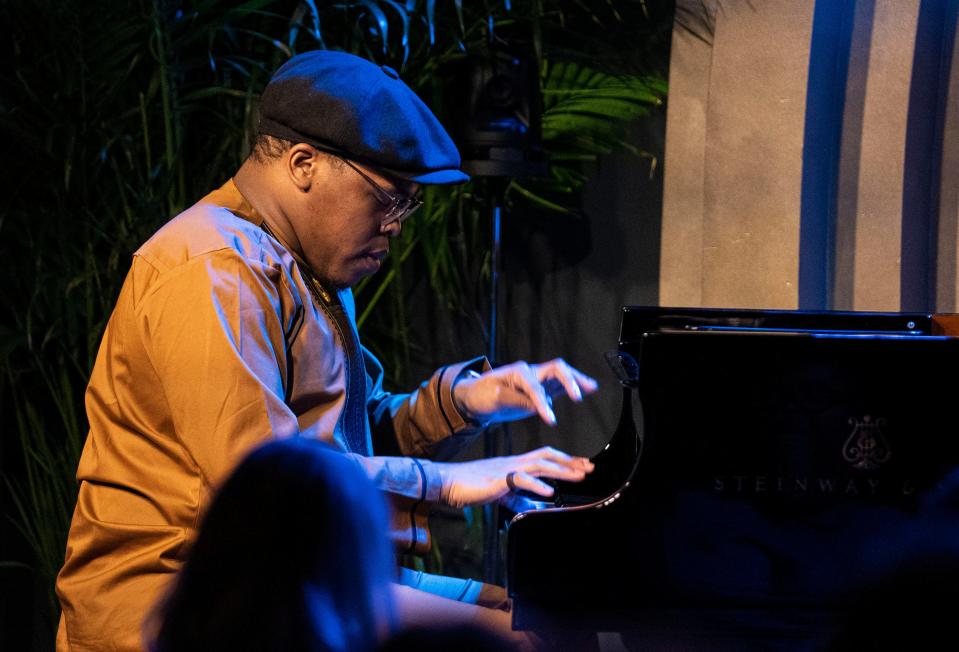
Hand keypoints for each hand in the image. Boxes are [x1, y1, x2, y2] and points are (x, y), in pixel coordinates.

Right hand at [437, 446, 593, 507]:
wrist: (446, 481)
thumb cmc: (470, 486)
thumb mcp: (500, 493)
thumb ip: (518, 498)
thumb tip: (536, 505)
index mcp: (513, 464)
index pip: (544, 457)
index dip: (564, 460)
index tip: (581, 465)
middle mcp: (513, 462)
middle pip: (547, 456)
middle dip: (570, 461)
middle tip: (589, 467)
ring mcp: (506, 469)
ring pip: (539, 465)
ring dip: (561, 470)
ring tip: (579, 476)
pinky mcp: (498, 480)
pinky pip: (520, 480)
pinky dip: (537, 485)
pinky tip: (549, 492)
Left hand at [453, 358, 597, 425]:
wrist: (476, 395)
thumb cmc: (482, 395)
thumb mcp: (494, 398)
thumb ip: (515, 400)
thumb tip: (535, 406)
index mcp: (518, 372)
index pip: (535, 387)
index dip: (543, 403)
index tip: (550, 420)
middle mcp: (530, 371)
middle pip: (555, 369)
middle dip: (568, 381)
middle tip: (577, 397)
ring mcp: (537, 378)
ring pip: (561, 375)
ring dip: (576, 380)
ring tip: (592, 387)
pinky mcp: (541, 388)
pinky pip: (560, 385)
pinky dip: (573, 386)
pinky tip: (587, 389)